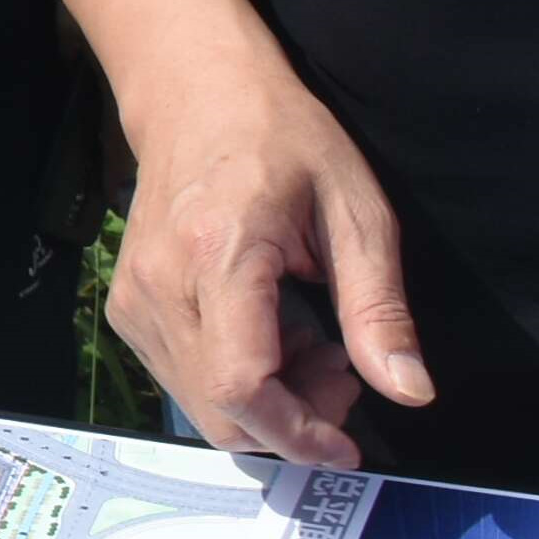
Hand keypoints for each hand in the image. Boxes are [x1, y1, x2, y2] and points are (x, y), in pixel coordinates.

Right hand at [114, 61, 430, 467]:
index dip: (298, 432)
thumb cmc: (283, 139)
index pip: (241, 384)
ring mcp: (133, 299)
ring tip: (310, 341)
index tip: (348, 443)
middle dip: (292, 419)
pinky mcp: (126, 307)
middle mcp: (160, 286)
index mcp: (219, 255)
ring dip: (267, 402)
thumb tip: (411, 392)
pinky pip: (182, 379)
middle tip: (342, 368)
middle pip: (220, 410)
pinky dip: (234, 382)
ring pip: (201, 404)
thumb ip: (378, 308)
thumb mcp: (355, 212)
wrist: (195, 95)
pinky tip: (269, 334)